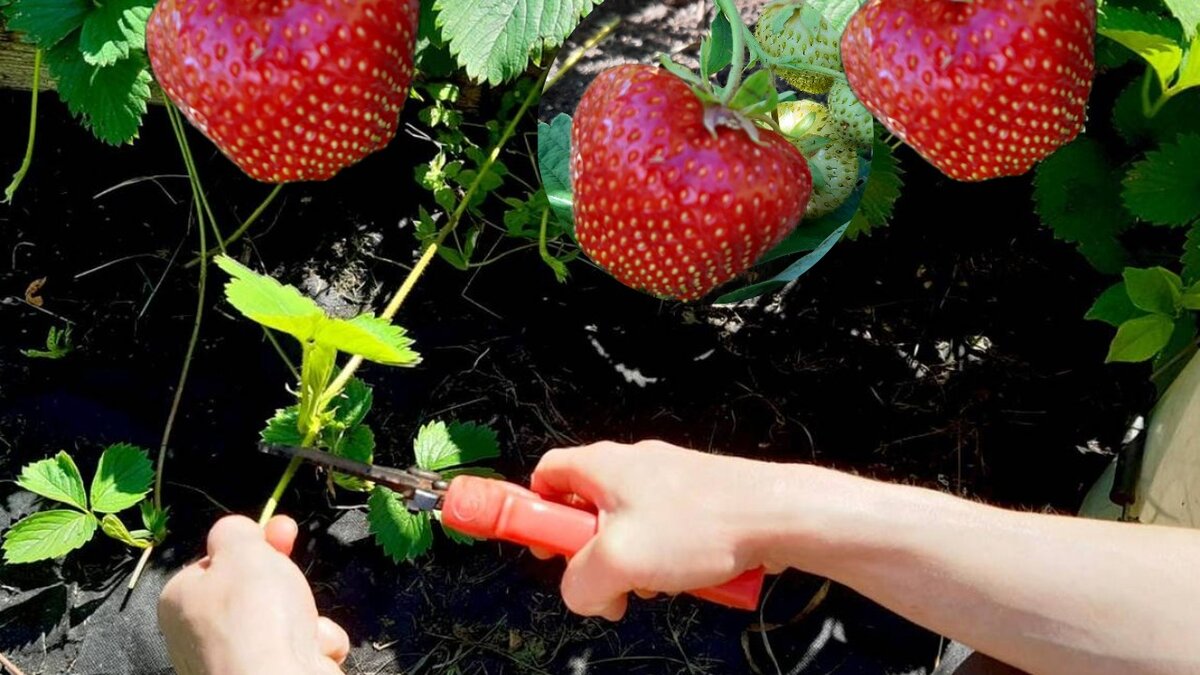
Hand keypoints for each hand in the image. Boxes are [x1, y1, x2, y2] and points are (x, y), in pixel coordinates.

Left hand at [158, 515, 348, 674]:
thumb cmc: (254, 617)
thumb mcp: (242, 550)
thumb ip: (236, 531)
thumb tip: (234, 532)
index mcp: (181, 600)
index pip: (218, 562)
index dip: (253, 545)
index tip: (283, 530)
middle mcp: (200, 635)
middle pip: (255, 591)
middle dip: (286, 583)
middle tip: (296, 575)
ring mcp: (234, 662)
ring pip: (284, 620)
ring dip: (307, 617)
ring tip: (306, 626)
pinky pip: (299, 649)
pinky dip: (315, 646)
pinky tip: (314, 653)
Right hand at [531, 440, 772, 619]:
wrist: (777, 516)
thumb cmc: (701, 525)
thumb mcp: (619, 560)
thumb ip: (580, 583)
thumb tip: (581, 596)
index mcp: (602, 467)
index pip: (546, 475)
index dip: (536, 514)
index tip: (545, 551)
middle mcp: (631, 468)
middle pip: (585, 513)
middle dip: (591, 556)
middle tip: (606, 582)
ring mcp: (667, 484)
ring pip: (627, 531)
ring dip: (633, 565)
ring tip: (656, 583)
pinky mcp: (696, 502)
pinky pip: (663, 536)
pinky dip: (665, 562)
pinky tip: (684, 578)